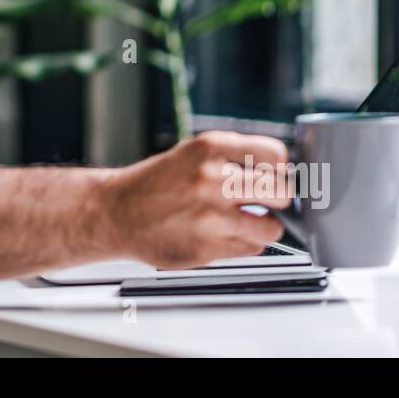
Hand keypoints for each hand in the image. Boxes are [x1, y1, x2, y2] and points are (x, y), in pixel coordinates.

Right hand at [102, 130, 292, 269]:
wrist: (116, 211)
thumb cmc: (156, 182)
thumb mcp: (194, 153)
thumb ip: (235, 158)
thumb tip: (282, 172)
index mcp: (211, 148)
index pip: (277, 155)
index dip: (281, 169)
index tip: (276, 175)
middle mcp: (212, 179)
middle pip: (282, 192)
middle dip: (278, 198)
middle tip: (266, 201)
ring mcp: (210, 216)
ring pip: (271, 228)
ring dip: (263, 227)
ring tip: (244, 221)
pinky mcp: (206, 248)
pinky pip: (249, 249)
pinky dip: (242, 244)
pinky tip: (221, 233)